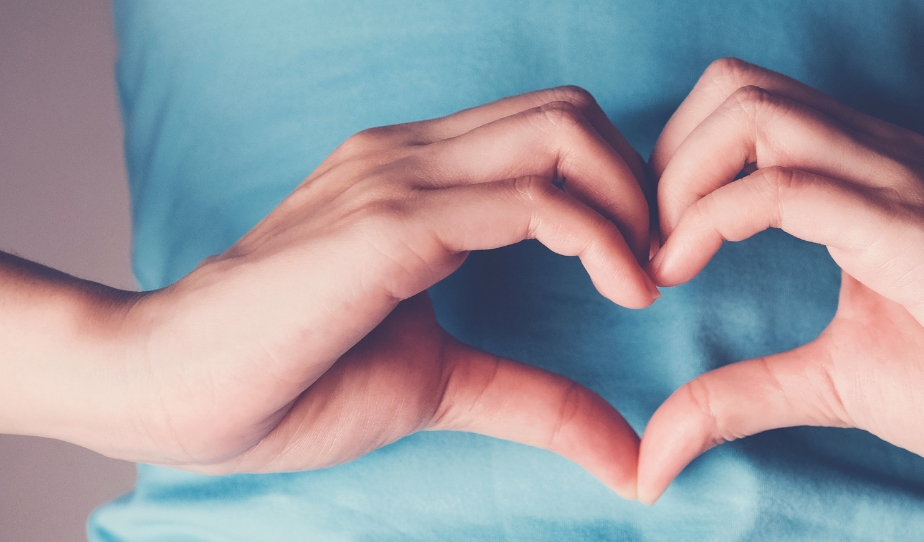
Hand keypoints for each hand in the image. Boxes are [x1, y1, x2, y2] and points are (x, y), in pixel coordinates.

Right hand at [51, 87, 655, 497]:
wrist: (166, 388)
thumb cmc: (288, 379)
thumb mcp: (439, 383)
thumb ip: (534, 400)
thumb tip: (626, 455)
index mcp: (419, 178)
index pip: (552, 131)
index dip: (619, 186)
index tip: (646, 263)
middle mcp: (413, 156)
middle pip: (572, 112)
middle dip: (640, 181)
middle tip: (659, 262)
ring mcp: (400, 179)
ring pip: (563, 135)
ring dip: (632, 202)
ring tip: (647, 279)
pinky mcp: (391, 224)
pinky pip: (532, 201)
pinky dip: (600, 237)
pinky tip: (624, 290)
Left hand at [636, 59, 923, 503]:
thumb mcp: (828, 382)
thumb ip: (739, 395)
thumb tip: (654, 454)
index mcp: (858, 174)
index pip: (739, 107)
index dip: (672, 166)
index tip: (650, 250)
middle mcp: (875, 157)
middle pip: (733, 86)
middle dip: (664, 158)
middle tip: (648, 244)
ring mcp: (898, 182)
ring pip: (754, 115)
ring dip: (680, 179)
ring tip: (665, 257)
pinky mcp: (915, 229)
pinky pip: (792, 188)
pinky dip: (714, 218)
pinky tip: (685, 269)